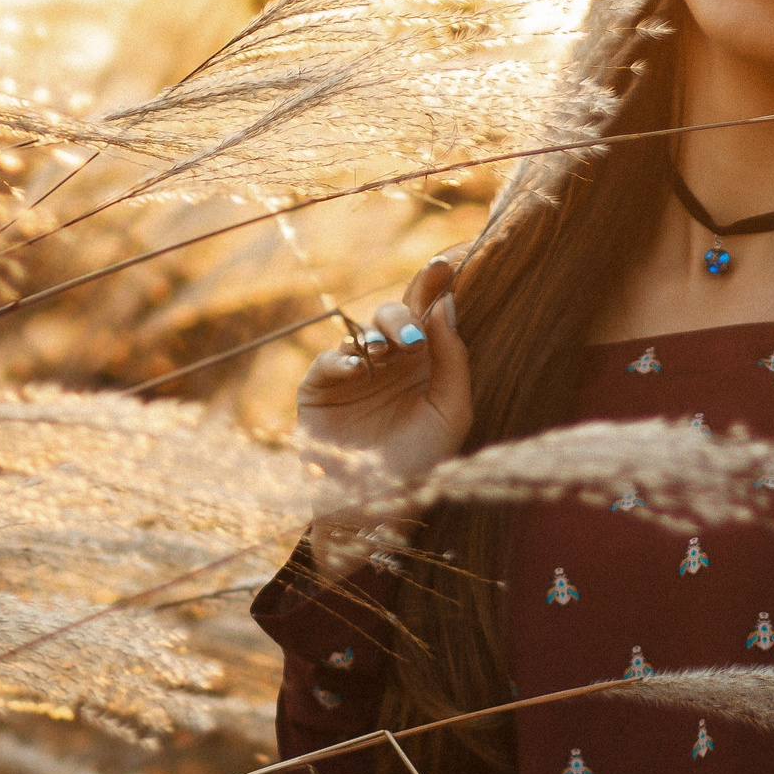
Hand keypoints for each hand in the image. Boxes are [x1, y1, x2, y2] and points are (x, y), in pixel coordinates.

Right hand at [296, 252, 471, 577]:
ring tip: (391, 349)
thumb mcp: (451, 412)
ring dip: (379, 333)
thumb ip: (453, 359)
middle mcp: (390, 361)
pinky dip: (342, 359)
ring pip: (362, 331)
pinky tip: (359, 366)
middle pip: (395, 314)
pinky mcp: (319, 389)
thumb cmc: (420, 464)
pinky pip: (328, 362)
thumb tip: (448, 303)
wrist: (376, 510)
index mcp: (425, 363)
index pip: (430, 314)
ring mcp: (354, 373)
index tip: (445, 263)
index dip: (434, 286)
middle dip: (406, 311)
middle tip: (416, 331)